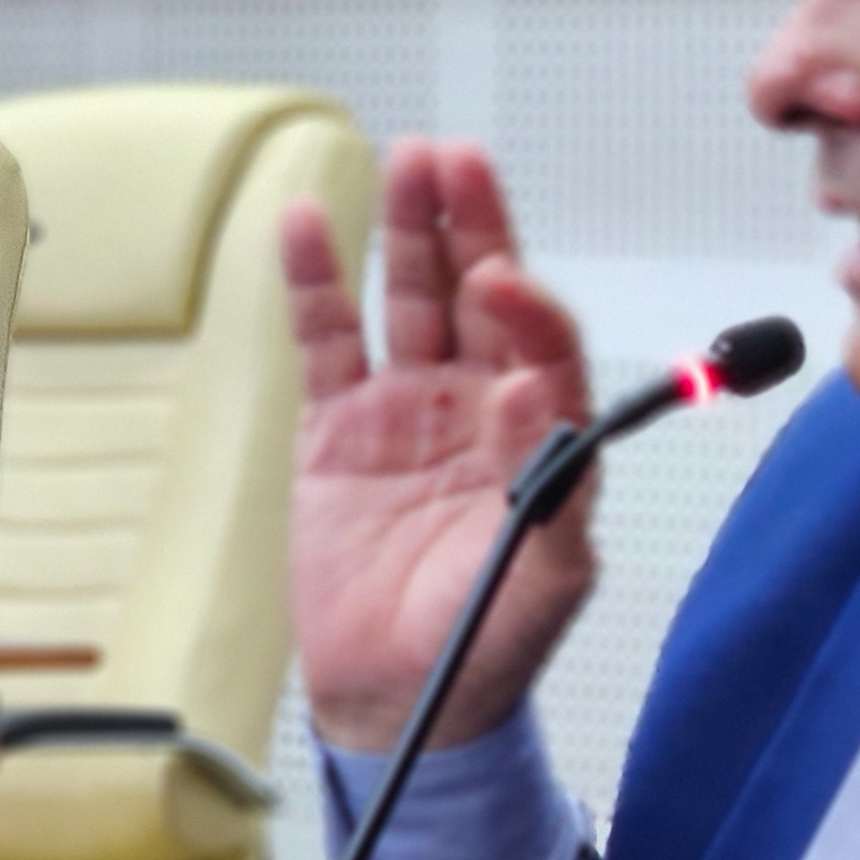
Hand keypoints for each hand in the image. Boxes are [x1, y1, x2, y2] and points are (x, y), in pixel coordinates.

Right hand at [285, 139, 596, 753]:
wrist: (397, 700)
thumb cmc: (484, 646)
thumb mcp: (545, 581)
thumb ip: (548, 487)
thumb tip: (531, 388)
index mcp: (541, 437)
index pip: (543, 345)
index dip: (528, 307)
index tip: (502, 281)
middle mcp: (479, 405)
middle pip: (479, 293)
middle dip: (473, 222)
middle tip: (459, 159)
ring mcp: (407, 408)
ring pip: (411, 297)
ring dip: (411, 229)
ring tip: (409, 160)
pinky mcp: (339, 425)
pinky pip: (330, 338)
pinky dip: (320, 280)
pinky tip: (312, 221)